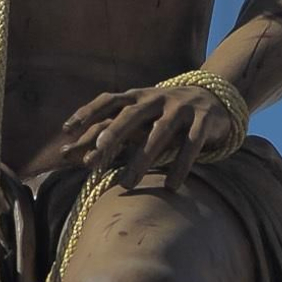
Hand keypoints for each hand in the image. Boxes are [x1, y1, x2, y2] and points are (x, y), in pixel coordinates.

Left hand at [61, 83, 235, 190]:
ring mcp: (181, 108)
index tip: (66, 131)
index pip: (108, 101)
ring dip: (143, 159)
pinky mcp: (204, 121)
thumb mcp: (141, 117)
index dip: (87, 113)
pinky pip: (191, 145)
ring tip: (127, 185)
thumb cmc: (165, 113)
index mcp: (138, 96)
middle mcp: (157, 98)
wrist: (214, 97)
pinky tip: (172, 185)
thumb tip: (78, 158)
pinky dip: (180, 165)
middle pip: (131, 114)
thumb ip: (115, 133)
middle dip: (112, 134)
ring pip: (160, 133)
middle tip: (95, 157)